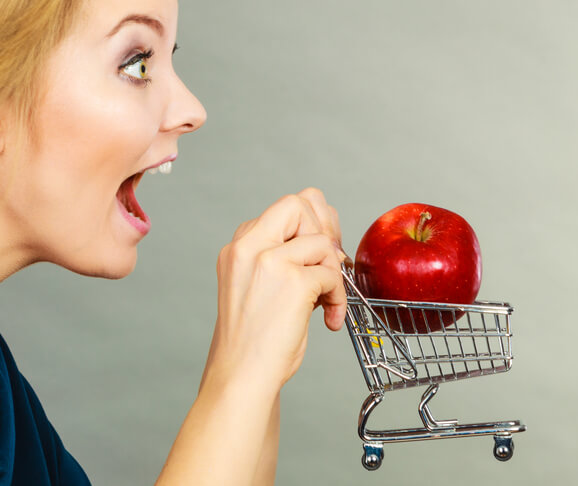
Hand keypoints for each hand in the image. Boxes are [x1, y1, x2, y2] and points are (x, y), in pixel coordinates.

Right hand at [202, 188, 347, 392]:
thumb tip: (327, 239)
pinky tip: (327, 319)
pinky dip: (339, 298)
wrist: (241, 374)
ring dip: (334, 273)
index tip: (322, 255)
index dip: (312, 225)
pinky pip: (332, 274)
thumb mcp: (257, 285)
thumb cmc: (253, 338)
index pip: (283, 208)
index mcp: (238, 247)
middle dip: (326, 230)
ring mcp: (269, 261)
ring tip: (325, 302)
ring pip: (321, 240)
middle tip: (331, 265)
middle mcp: (248, 246)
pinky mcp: (292, 281)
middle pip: (300, 203)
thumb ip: (280, 258)